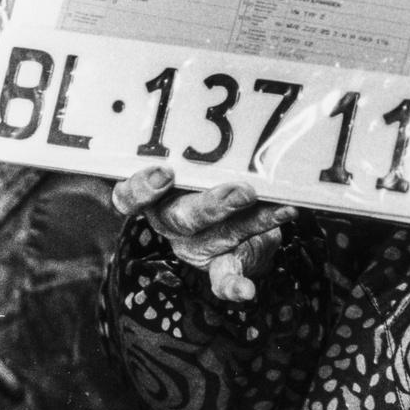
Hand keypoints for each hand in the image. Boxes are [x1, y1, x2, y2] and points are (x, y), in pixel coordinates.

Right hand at [112, 165, 296, 303]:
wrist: (242, 229)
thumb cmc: (217, 181)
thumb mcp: (209, 164)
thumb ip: (215, 151)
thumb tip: (246, 117)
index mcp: (159, 194)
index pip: (130, 196)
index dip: (141, 187)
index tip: (166, 172)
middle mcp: (172, 222)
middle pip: (178, 217)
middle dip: (211, 205)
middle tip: (242, 193)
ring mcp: (196, 245)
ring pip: (215, 236)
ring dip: (250, 222)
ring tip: (279, 211)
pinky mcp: (219, 264)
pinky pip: (223, 276)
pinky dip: (234, 285)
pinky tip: (246, 291)